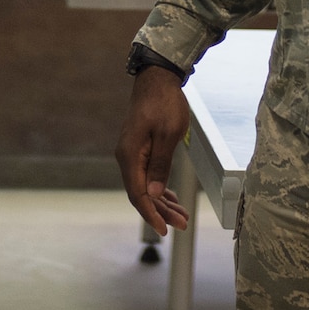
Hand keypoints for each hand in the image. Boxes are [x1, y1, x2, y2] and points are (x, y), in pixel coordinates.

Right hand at [116, 66, 191, 237]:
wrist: (157, 79)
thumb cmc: (165, 104)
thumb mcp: (167, 134)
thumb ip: (159, 165)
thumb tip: (152, 194)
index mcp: (130, 155)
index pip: (138, 194)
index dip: (151, 214)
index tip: (164, 229)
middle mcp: (126, 157)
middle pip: (141, 193)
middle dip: (161, 211)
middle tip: (182, 224)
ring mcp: (132, 153)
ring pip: (145, 186)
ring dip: (162, 202)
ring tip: (182, 216)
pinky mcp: (139, 149)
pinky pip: (147, 175)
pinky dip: (159, 188)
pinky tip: (171, 198)